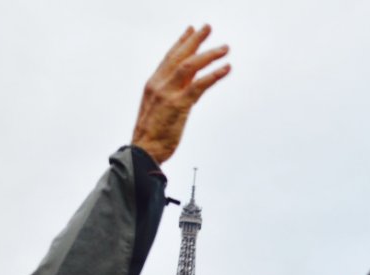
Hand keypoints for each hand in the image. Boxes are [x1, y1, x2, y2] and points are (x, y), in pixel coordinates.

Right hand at [132, 25, 230, 163]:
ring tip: (224, 49)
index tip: (191, 30)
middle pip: (179, 56)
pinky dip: (213, 75)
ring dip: (209, 55)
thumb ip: (173, 94)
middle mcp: (159, 84)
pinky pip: (198, 86)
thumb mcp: (160, 109)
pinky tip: (225, 69)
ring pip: (190, 66)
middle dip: (195, 40)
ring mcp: (168, 94)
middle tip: (208, 28)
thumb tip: (189, 87)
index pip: (169, 57)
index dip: (181, 42)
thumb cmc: (152, 134)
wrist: (144, 150)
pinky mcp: (178, 105)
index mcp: (153, 84)